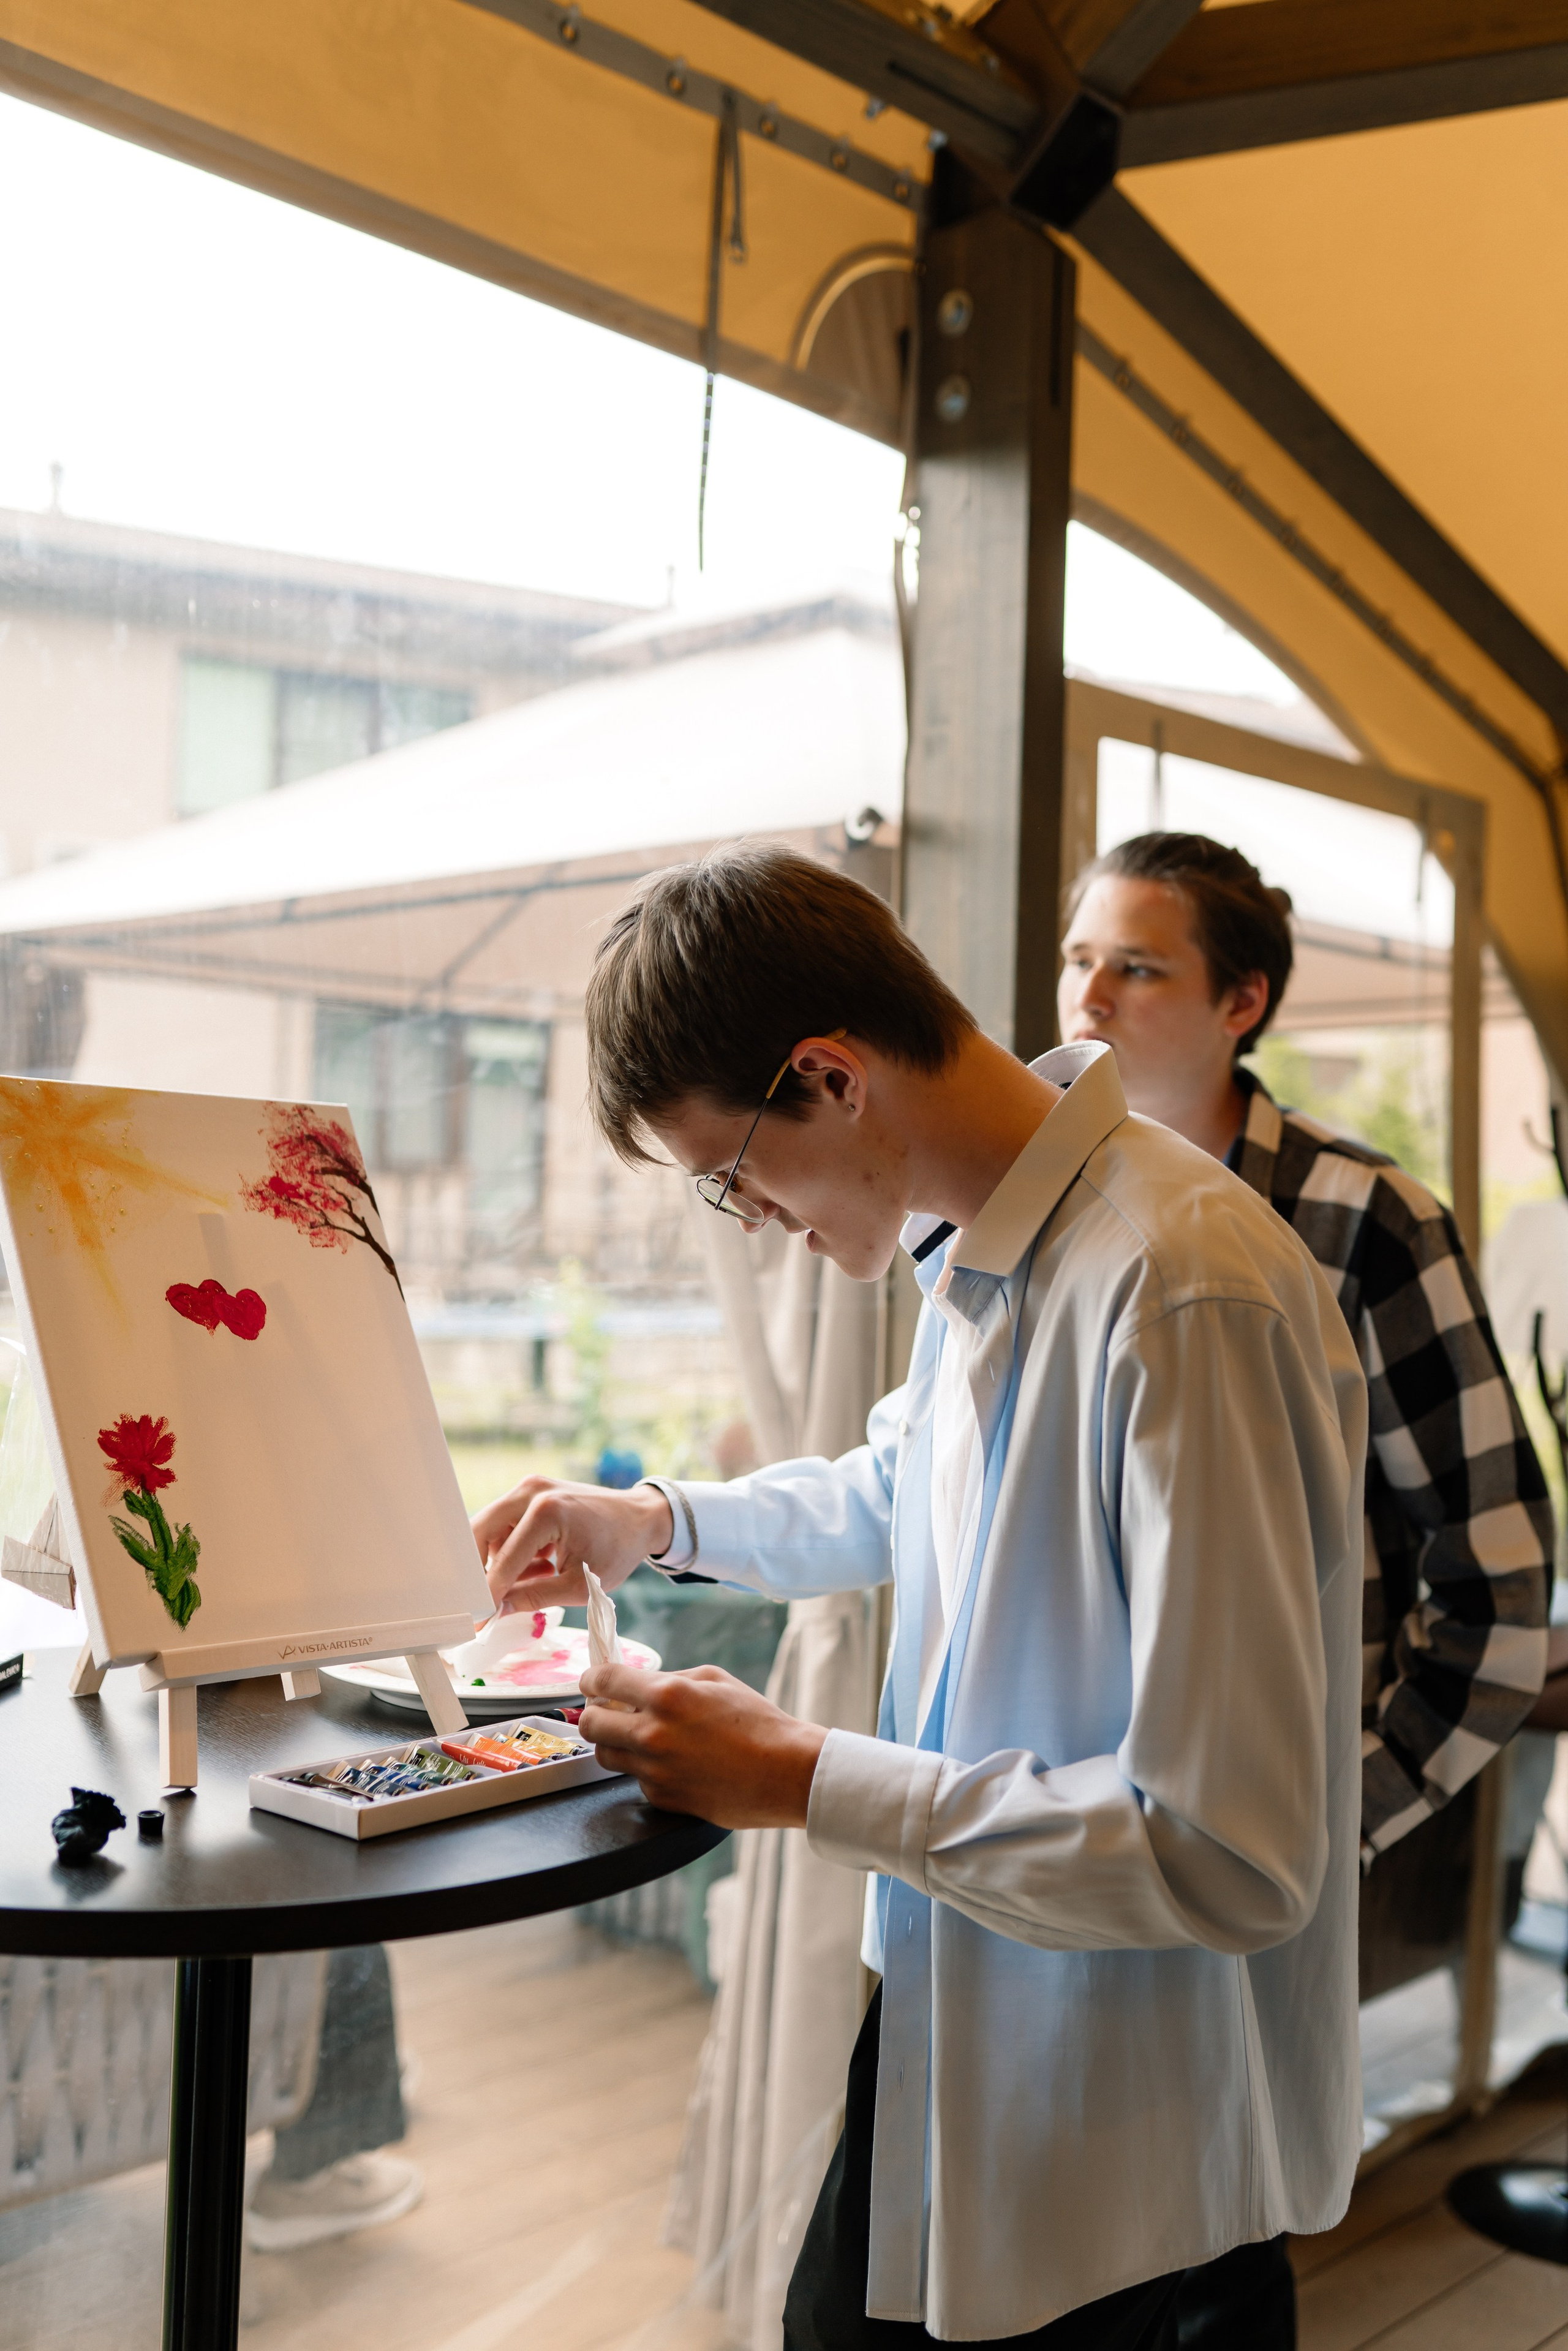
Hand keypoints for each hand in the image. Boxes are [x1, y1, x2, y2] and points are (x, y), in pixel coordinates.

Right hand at [471, 1476, 673, 1613]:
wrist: (641, 1518)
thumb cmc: (618, 1549)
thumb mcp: (579, 1585)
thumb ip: (534, 1597)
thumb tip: (497, 1612)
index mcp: (546, 1512)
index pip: (503, 1560)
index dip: (489, 1594)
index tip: (477, 1620)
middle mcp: (531, 1492)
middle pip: (481, 1532)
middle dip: (479, 1569)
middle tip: (482, 1600)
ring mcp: (530, 1487)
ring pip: (491, 1529)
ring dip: (500, 1560)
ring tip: (539, 1577)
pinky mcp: (532, 1492)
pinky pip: (506, 1524)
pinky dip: (513, 1549)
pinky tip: (542, 1566)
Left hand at [578, 1662, 826, 1828]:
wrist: (785, 1773)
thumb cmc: (757, 1722)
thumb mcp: (714, 1679)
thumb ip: (670, 1678)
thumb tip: (637, 1685)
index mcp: (667, 1695)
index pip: (604, 1680)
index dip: (591, 1678)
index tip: (592, 1682)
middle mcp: (653, 1733)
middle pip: (591, 1724)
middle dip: (593, 1714)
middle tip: (606, 1711)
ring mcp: (655, 1770)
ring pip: (606, 1756)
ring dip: (614, 1742)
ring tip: (637, 1736)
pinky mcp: (662, 1798)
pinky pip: (636, 1779)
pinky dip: (644, 1768)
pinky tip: (672, 1762)